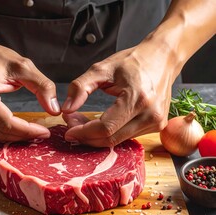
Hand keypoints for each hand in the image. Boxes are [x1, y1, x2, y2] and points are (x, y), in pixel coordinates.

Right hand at [0, 38, 60, 141]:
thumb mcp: (23, 66)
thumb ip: (42, 86)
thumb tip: (54, 110)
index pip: (7, 122)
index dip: (28, 130)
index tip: (45, 132)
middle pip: (0, 132)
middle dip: (24, 136)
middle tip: (42, 133)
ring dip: (15, 136)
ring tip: (33, 131)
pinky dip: (5, 131)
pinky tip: (18, 127)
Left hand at [61, 43, 177, 146]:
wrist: (162, 59)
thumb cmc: (133, 62)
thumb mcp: (102, 68)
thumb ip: (81, 87)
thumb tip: (66, 109)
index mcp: (138, 98)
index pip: (105, 128)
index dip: (83, 132)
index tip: (68, 130)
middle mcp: (150, 115)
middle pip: (110, 139)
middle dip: (86, 136)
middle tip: (71, 125)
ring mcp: (156, 123)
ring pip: (117, 141)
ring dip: (95, 136)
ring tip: (81, 122)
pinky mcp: (156, 127)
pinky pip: (125, 136)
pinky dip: (108, 134)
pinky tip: (97, 124)